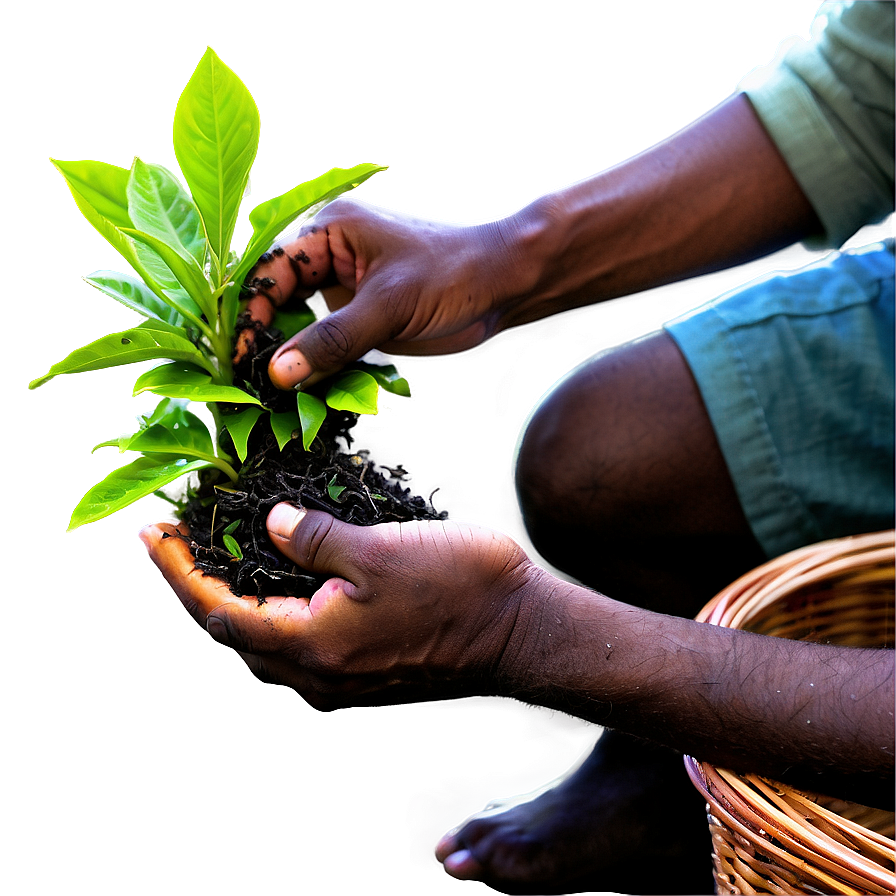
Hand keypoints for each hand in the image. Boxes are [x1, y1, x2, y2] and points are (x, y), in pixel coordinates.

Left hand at [139, 505, 538, 709]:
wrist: (519, 629)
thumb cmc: (458, 590)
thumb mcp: (379, 550)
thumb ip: (316, 538)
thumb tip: (275, 525)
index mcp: (315, 646)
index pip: (222, 613)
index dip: (183, 575)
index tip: (157, 540)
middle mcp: (321, 673)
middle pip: (238, 633)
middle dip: (204, 587)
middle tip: (186, 544)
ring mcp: (344, 678)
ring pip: (268, 641)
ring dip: (239, 600)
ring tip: (224, 557)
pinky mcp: (366, 669)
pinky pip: (301, 643)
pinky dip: (276, 610)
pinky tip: (282, 580)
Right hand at [235, 198, 536, 388]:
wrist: (503, 288)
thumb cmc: (452, 274)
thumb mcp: (388, 305)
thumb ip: (334, 338)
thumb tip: (280, 371)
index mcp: (330, 233)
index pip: (273, 271)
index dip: (253, 312)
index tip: (242, 354)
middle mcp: (332, 260)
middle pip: (282, 301)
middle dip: (268, 339)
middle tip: (251, 380)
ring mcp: (348, 293)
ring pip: (305, 328)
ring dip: (294, 359)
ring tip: (275, 394)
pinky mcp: (365, 321)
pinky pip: (331, 346)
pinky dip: (321, 368)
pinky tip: (310, 392)